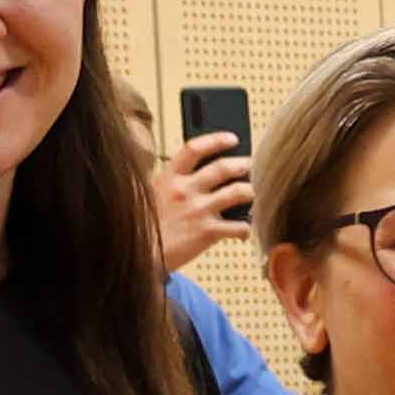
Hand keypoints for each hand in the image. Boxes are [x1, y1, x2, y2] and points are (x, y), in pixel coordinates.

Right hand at [153, 128, 250, 276]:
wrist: (141, 255)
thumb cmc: (147, 225)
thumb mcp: (151, 194)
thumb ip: (172, 181)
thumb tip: (200, 172)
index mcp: (168, 177)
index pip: (194, 149)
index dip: (216, 140)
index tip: (232, 139)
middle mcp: (184, 190)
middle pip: (222, 168)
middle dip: (242, 165)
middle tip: (251, 165)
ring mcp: (197, 210)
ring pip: (237, 193)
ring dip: (250, 192)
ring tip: (253, 193)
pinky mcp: (207, 232)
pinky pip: (239, 226)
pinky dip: (246, 228)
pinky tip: (245, 230)